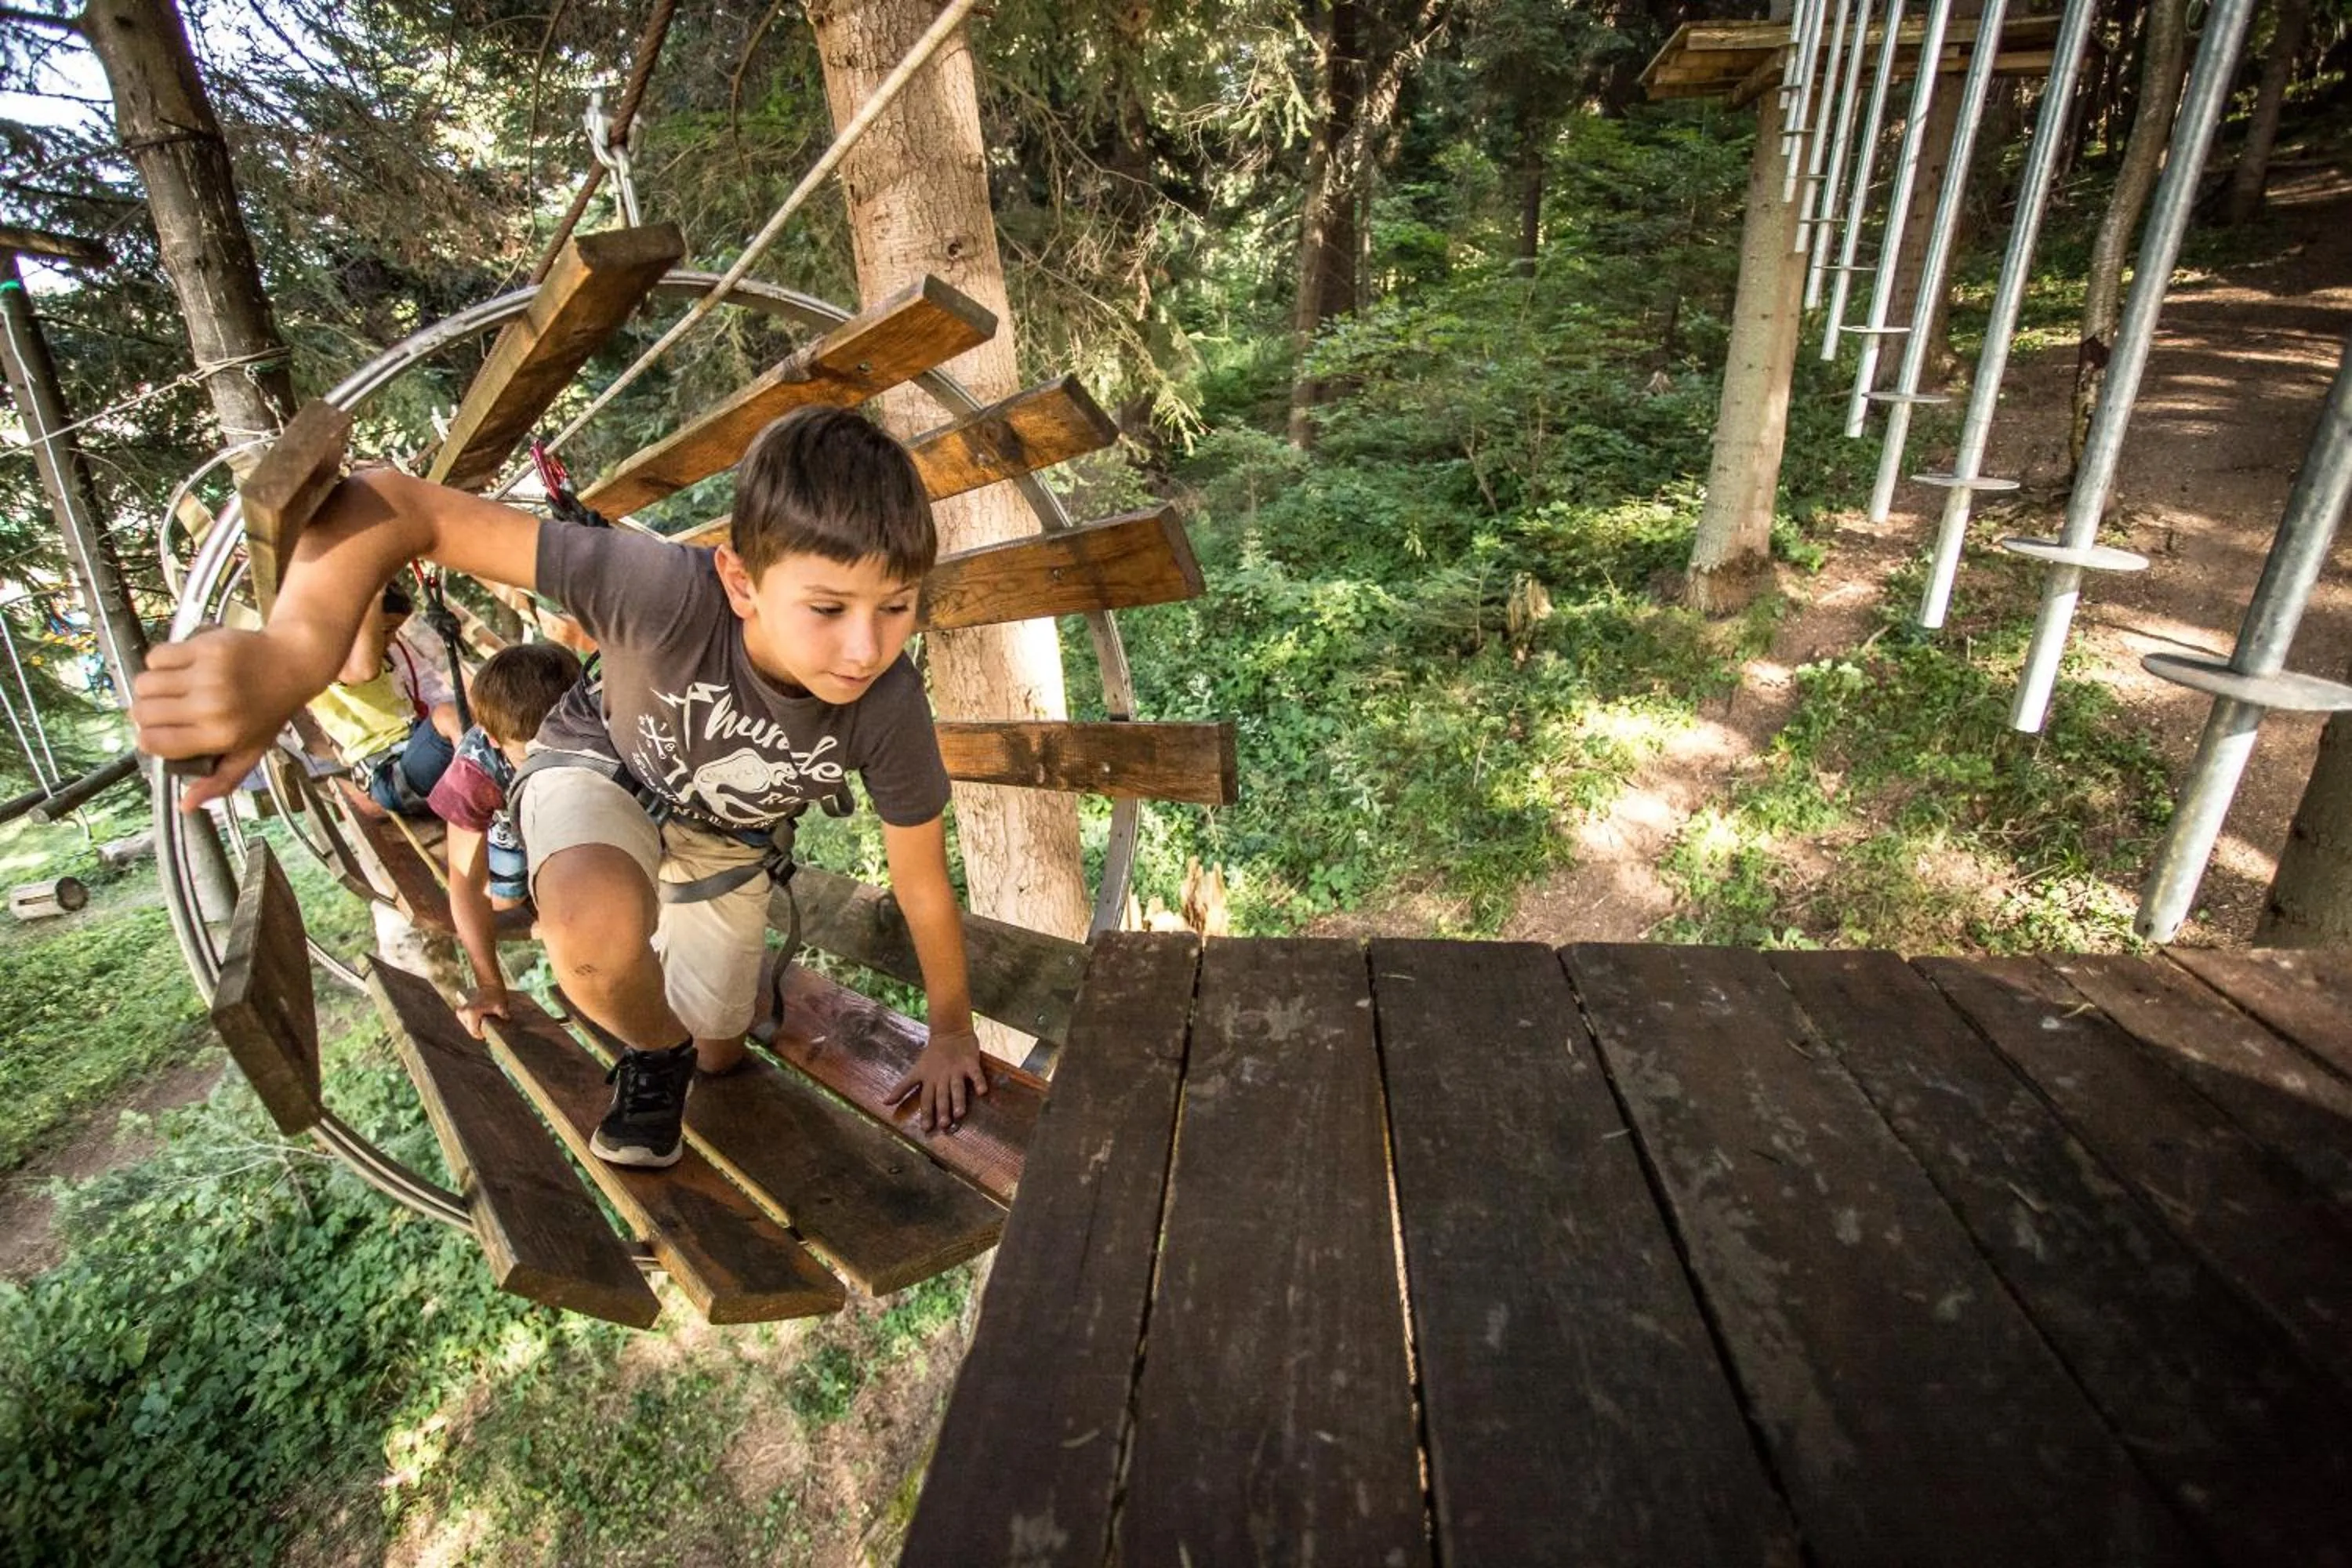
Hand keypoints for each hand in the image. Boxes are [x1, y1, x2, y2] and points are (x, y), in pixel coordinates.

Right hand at [131, 629, 315, 810]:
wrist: (293, 663)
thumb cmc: (267, 711)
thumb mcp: (250, 751)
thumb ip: (220, 781)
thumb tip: (186, 806)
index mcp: (220, 736)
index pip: (153, 742)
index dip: (151, 739)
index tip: (163, 732)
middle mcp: (212, 706)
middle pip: (142, 713)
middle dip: (147, 713)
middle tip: (167, 709)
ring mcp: (207, 675)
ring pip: (144, 684)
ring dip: (151, 687)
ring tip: (172, 688)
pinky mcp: (204, 647)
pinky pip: (157, 656)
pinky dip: (161, 662)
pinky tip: (181, 667)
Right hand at [456, 986, 509, 1038]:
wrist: (490, 986)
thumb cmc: (496, 996)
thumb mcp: (501, 1006)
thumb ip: (504, 1014)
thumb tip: (508, 1020)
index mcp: (471, 1012)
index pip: (474, 1031)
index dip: (481, 1035)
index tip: (489, 1034)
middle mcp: (463, 1012)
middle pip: (470, 1030)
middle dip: (479, 1031)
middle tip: (490, 1027)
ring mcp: (460, 1011)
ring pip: (468, 1027)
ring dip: (476, 1027)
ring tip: (486, 1022)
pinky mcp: (460, 1011)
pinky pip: (466, 1023)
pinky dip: (473, 1023)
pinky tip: (481, 1020)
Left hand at [887, 1025, 990, 1133]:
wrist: (950, 1032)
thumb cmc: (932, 1056)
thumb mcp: (916, 1072)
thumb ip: (902, 1088)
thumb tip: (884, 1103)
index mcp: (929, 1080)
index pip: (927, 1099)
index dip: (927, 1113)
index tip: (926, 1129)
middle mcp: (942, 1077)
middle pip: (942, 1095)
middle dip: (942, 1109)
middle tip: (944, 1124)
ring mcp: (956, 1070)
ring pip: (957, 1087)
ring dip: (958, 1100)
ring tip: (960, 1113)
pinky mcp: (970, 1062)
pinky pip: (975, 1073)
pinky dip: (978, 1081)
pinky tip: (982, 1092)